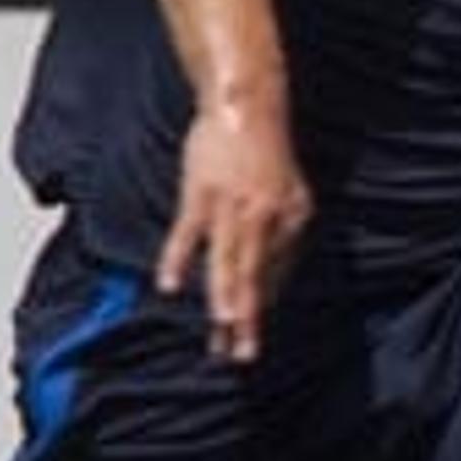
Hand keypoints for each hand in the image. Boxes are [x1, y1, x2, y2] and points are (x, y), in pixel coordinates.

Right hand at [157, 102, 312, 362]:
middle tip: (243, 354)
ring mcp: (233, 207)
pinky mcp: (203, 194)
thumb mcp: (288, 193)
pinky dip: (178, 259)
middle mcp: (268, 218)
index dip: (262, 306)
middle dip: (248, 318)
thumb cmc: (264, 151)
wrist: (247, 107)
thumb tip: (273, 272)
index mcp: (291, 219)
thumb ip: (280, 231)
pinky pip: (189, 233)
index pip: (276, 274)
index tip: (246, 337)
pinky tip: (169, 284)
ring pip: (229, 260)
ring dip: (225, 296)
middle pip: (255, 277)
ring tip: (221, 328)